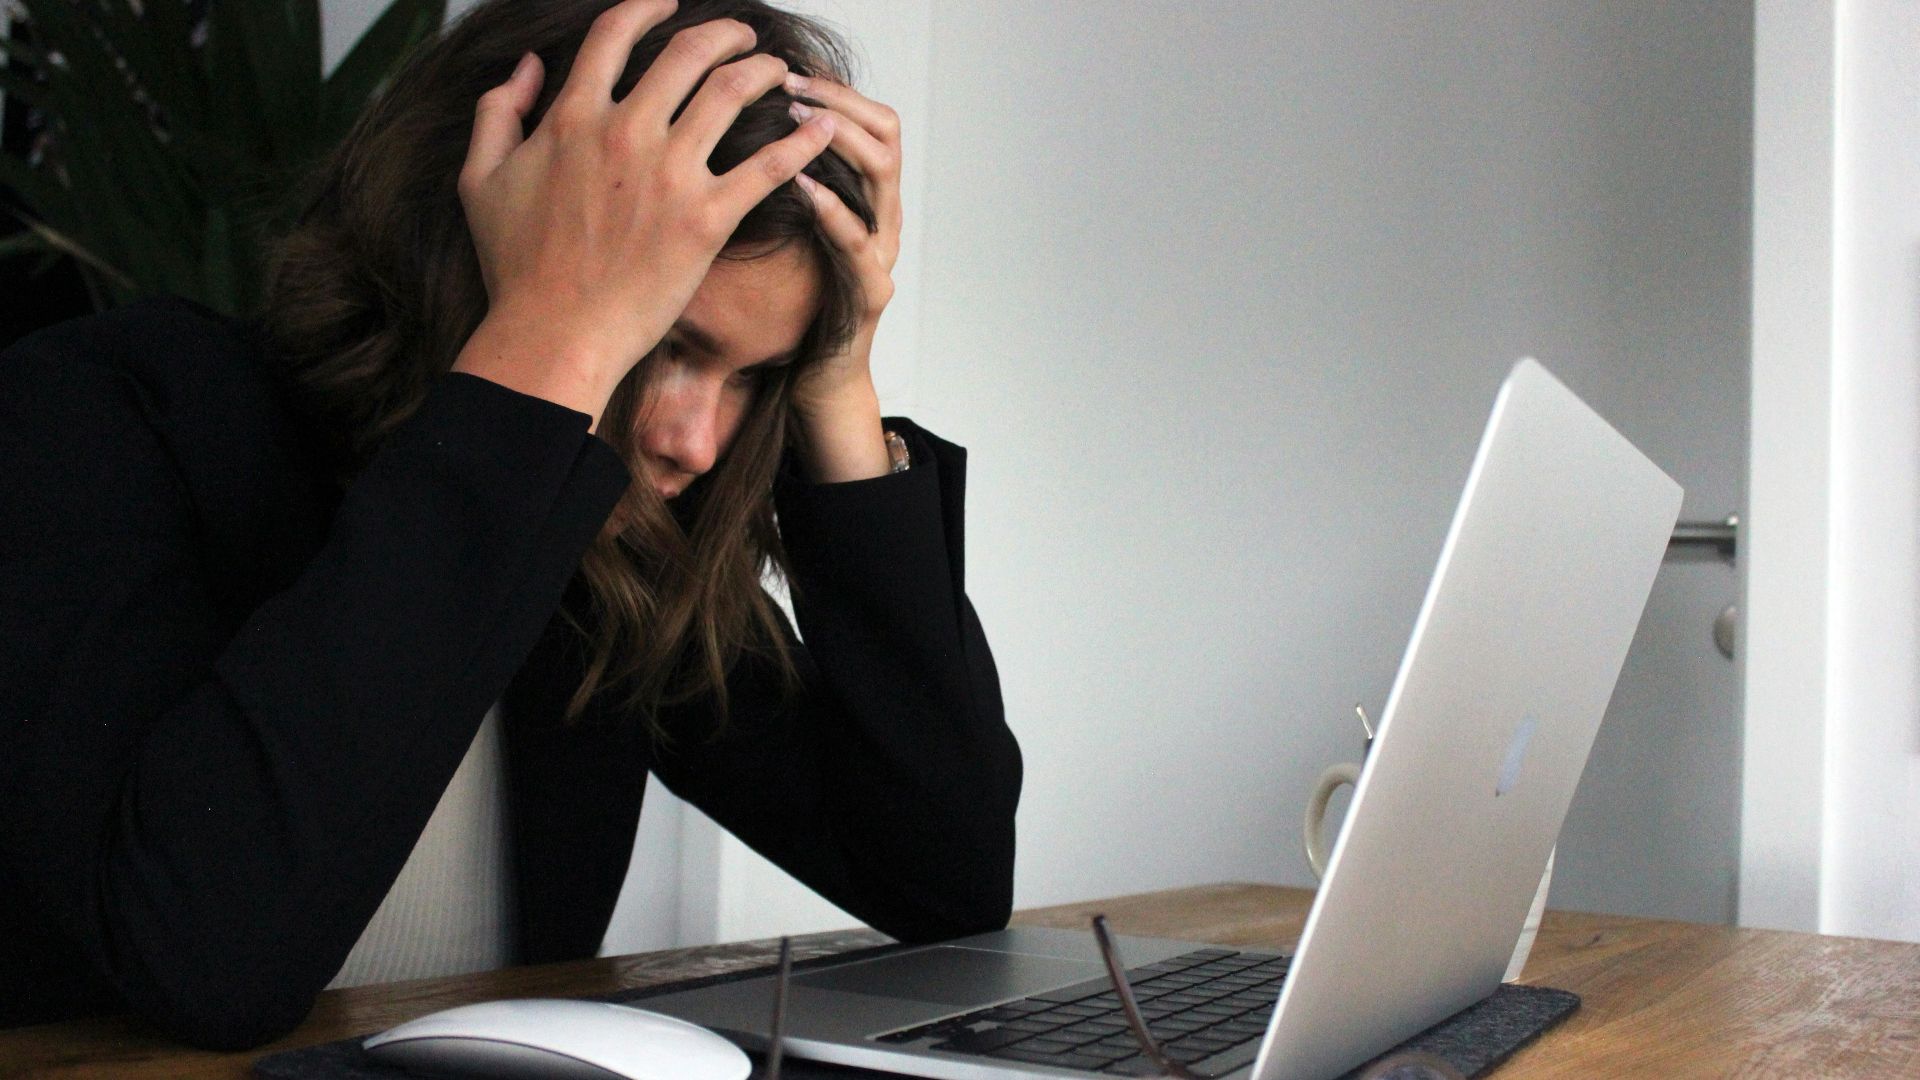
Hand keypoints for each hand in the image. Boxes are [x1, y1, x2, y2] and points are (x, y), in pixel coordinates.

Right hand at [451, 0, 837, 426]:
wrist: (553, 334)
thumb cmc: (516, 267)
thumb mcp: (480, 179)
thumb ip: (498, 111)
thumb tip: (527, 67)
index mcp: (573, 116)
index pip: (616, 33)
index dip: (648, 7)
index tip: (670, 4)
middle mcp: (626, 132)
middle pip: (688, 52)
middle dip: (725, 34)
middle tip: (743, 37)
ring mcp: (670, 174)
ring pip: (733, 92)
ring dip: (764, 71)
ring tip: (780, 72)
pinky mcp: (707, 219)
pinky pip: (768, 166)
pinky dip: (803, 141)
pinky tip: (823, 127)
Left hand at [785, 75, 903, 480]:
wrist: (812, 380)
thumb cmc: (791, 305)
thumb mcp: (782, 231)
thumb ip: (774, 184)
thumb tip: (729, 127)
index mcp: (864, 198)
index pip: (870, 120)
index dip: (835, 89)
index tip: (788, 70)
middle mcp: (883, 218)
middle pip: (885, 133)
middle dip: (837, 101)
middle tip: (790, 85)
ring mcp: (882, 254)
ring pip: (883, 175)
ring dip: (838, 139)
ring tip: (795, 121)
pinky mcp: (871, 293)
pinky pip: (859, 242)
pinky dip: (832, 209)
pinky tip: (801, 185)